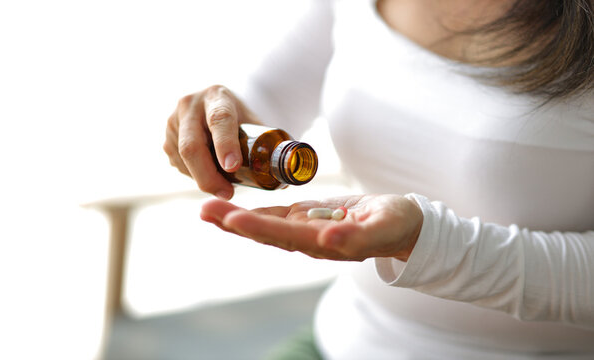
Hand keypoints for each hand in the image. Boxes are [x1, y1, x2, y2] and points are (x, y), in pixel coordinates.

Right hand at [163, 85, 261, 199]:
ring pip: (183, 160)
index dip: (225, 144)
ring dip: (203, 178)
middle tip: (227, 193)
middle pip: (192, 146)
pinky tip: (208, 173)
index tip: (233, 167)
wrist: (213, 104)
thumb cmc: (239, 118)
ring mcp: (173, 121)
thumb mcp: (253, 123)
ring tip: (222, 184)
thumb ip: (268, 146)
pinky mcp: (166, 137)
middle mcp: (190, 105)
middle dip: (208, 176)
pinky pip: (178, 165)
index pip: (220, 120)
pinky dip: (194, 176)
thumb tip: (284, 180)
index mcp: (217, 97)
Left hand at [200, 194, 423, 261]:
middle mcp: (306, 240)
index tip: (233, 219)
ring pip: (262, 225)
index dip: (257, 227)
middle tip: (204, 211)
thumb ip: (356, 236)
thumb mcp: (383, 228)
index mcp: (322, 243)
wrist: (401, 225)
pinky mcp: (303, 219)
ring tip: (206, 209)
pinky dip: (249, 213)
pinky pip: (272, 217)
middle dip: (233, 222)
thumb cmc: (396, 225)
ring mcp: (303, 230)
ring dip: (234, 219)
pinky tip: (228, 210)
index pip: (283, 235)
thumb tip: (328, 239)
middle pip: (264, 232)